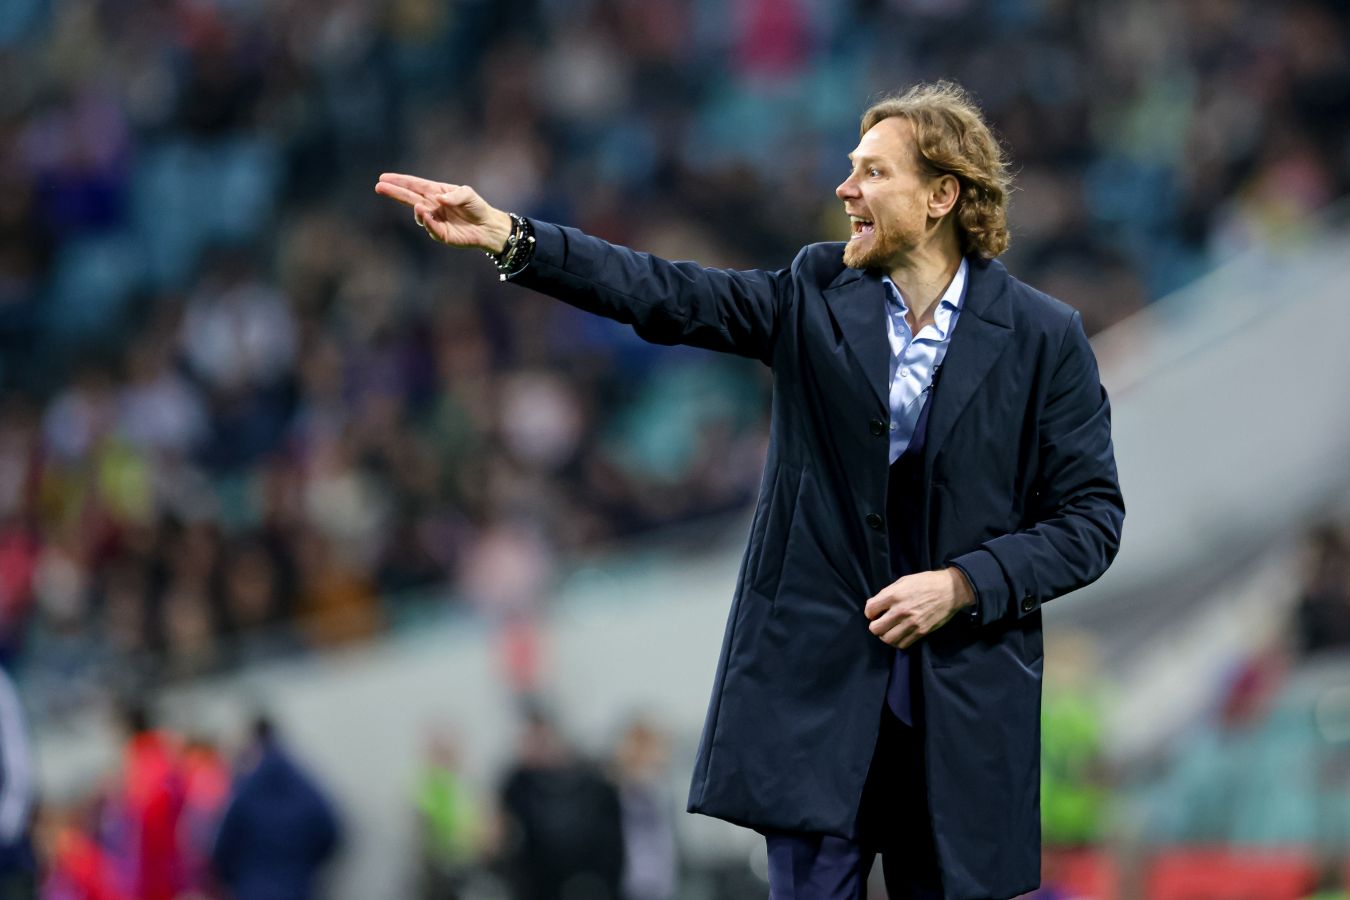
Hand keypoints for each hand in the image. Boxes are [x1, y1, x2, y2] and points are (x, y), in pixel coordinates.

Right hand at [374, 173, 513, 252]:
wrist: (488, 226)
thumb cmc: (476, 207)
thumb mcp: (468, 194)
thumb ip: (455, 195)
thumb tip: (439, 199)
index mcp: (435, 192)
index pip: (414, 185)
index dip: (399, 181)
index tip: (384, 177)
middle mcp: (431, 206)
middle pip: (409, 198)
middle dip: (394, 192)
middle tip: (379, 187)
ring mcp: (434, 220)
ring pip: (419, 215)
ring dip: (417, 210)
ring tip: (418, 206)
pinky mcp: (441, 234)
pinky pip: (432, 229)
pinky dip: (428, 223)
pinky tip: (427, 216)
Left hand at [864, 568, 973, 648]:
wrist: (951, 590)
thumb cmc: (926, 582)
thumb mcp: (903, 581)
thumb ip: (887, 593)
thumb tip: (874, 605)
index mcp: (894, 595)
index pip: (870, 609)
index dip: (870, 612)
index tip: (875, 612)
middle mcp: (901, 610)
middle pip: (876, 628)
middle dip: (875, 626)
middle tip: (880, 622)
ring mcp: (912, 623)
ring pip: (888, 639)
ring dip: (885, 636)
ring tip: (889, 630)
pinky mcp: (921, 632)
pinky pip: (903, 644)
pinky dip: (898, 642)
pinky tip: (900, 634)